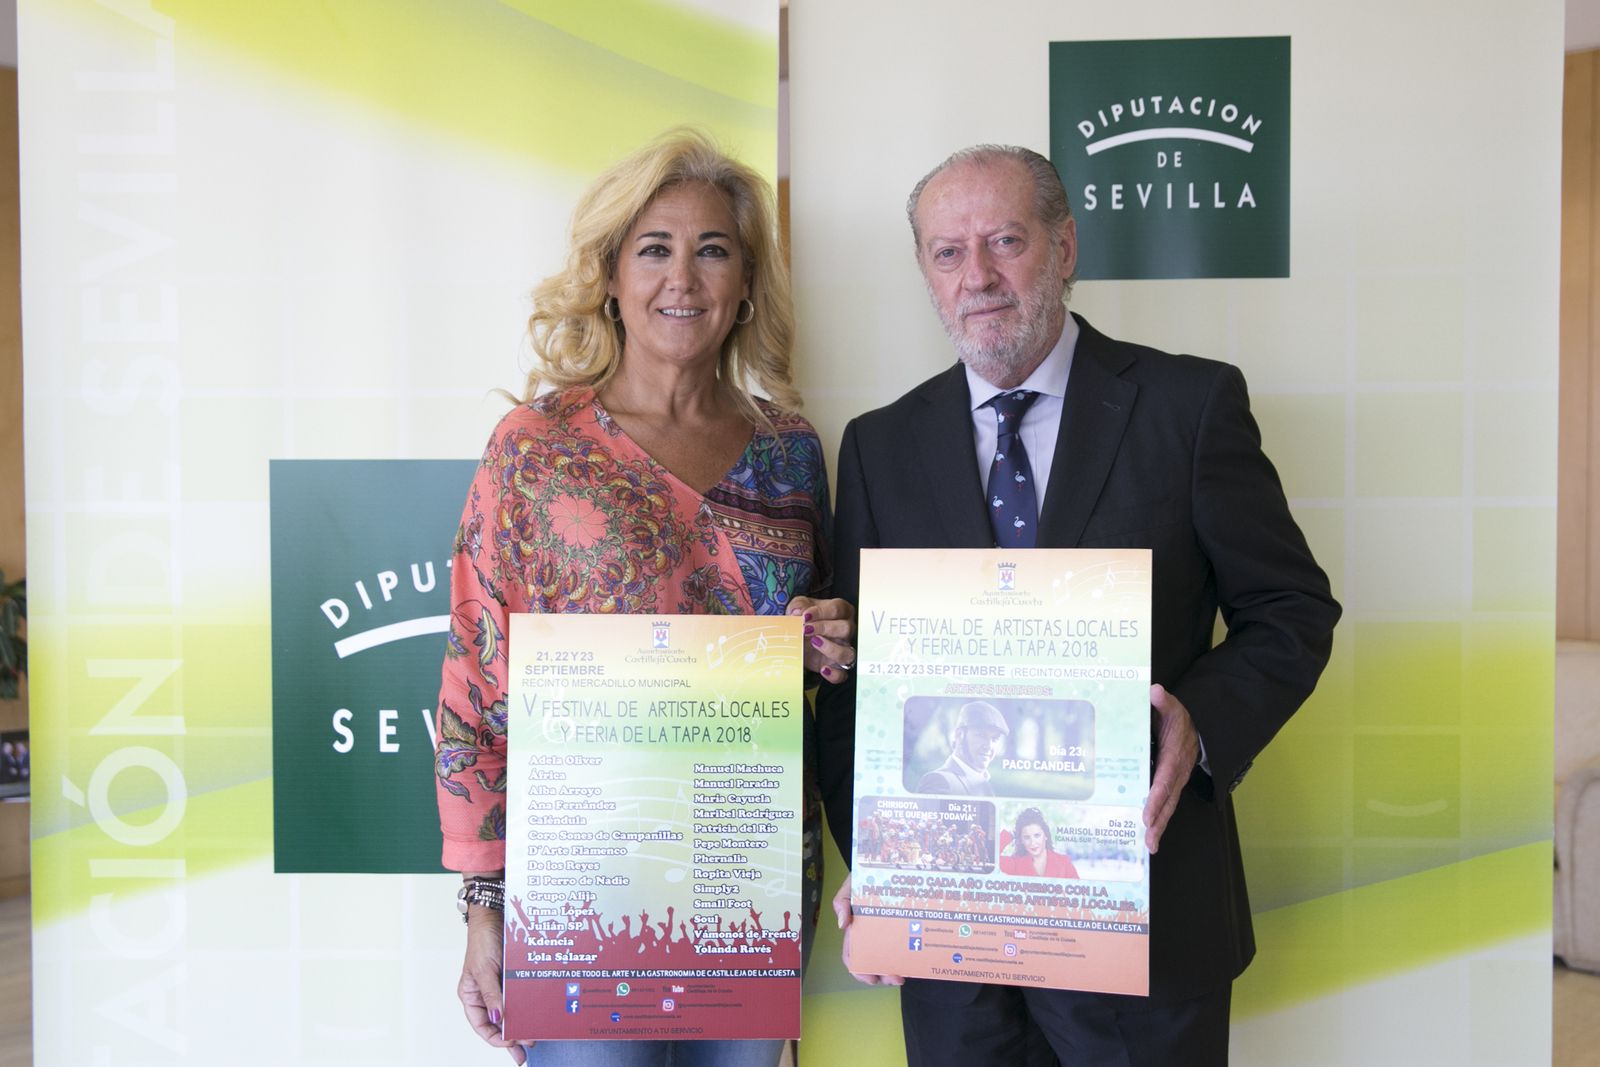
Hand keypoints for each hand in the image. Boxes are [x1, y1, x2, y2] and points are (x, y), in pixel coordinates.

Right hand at [459, 905, 532, 1062]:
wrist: (495, 916)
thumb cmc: (482, 940)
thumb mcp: (484, 969)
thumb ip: (491, 994)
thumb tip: (498, 1018)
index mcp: (471, 996)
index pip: (481, 1025)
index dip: (496, 1037)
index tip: (511, 1042)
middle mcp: (485, 995)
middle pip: (497, 1023)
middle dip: (511, 1038)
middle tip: (526, 1049)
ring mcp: (500, 987)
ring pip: (511, 1012)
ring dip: (521, 1024)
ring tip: (534, 1037)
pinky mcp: (512, 979)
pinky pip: (520, 997)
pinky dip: (527, 1007)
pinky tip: (537, 1014)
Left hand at [788, 596, 856, 682]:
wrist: (800, 637)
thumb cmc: (805, 619)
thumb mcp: (799, 608)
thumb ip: (798, 606)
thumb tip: (798, 612)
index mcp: (841, 611)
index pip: (838, 609)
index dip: (821, 612)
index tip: (804, 616)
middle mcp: (847, 630)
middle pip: (846, 628)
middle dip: (825, 628)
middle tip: (805, 630)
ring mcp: (844, 649)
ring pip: (848, 652)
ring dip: (832, 649)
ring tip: (813, 643)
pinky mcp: (837, 667)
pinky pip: (843, 674)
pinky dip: (835, 674)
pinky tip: (823, 669)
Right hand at [832, 874, 903, 985]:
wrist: (885, 864)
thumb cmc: (864, 876)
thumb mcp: (849, 886)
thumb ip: (842, 902)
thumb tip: (842, 925)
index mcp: (856, 928)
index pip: (853, 954)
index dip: (859, 970)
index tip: (871, 978)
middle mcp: (871, 934)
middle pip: (872, 961)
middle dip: (882, 974)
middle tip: (896, 978)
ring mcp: (887, 931)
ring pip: (888, 957)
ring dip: (894, 969)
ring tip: (904, 973)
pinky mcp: (901, 926)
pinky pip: (903, 945)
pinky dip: (906, 956)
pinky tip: (913, 959)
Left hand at [1143, 683, 1199, 853]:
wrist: (1199, 729)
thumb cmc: (1181, 720)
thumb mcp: (1173, 708)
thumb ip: (1164, 702)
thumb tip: (1155, 691)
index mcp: (1175, 758)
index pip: (1164, 782)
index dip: (1155, 800)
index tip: (1146, 815)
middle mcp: (1177, 775)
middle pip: (1167, 802)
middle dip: (1158, 823)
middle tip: (1149, 842)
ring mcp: (1176, 783)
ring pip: (1167, 808)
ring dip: (1159, 827)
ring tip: (1148, 846)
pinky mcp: (1172, 786)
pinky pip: (1165, 804)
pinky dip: (1158, 820)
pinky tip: (1146, 833)